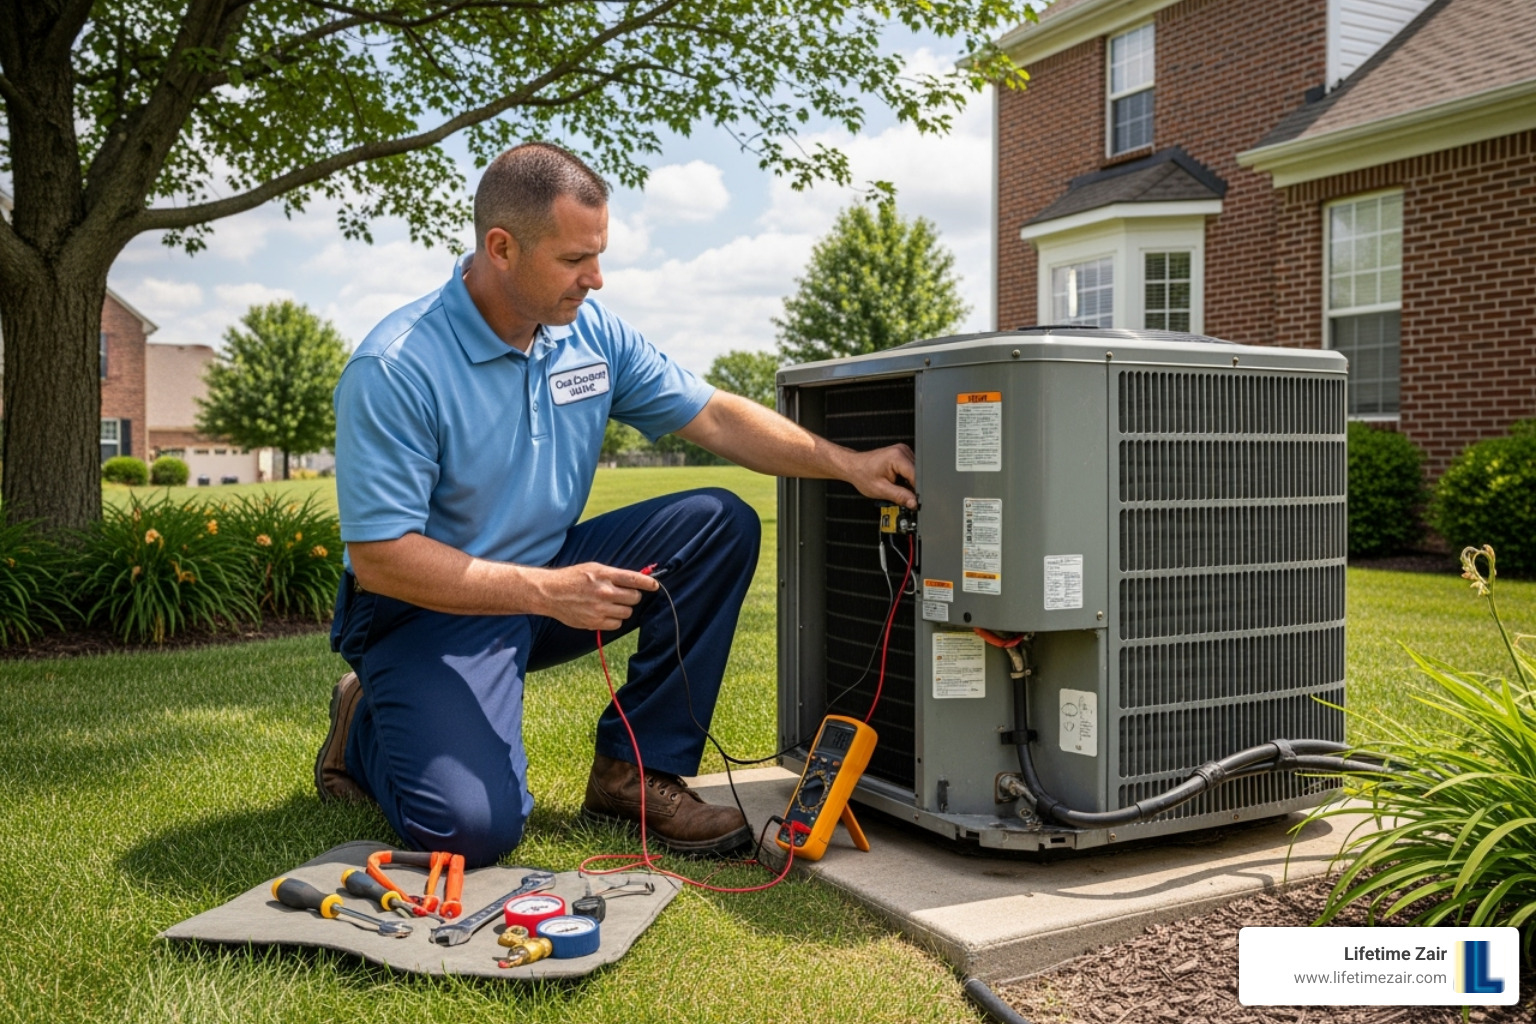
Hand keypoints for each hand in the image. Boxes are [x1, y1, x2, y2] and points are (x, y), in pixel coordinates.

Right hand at [535, 562, 657, 630]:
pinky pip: (617, 624)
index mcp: (604, 575)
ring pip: (627, 612)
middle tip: (626, 594)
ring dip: (624, 608)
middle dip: (633, 596)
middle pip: (634, 597)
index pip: (635, 580)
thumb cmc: (572, 578)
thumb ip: (614, 574)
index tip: (654, 585)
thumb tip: (636, 579)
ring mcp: (599, 609)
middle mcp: (604, 592)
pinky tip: (606, 613)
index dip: (649, 583)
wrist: (550, 593)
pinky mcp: (594, 622)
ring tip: (613, 603)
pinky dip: (615, 620)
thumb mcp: (593, 568)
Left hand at [844, 443, 916, 508]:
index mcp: (897, 457)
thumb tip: (914, 502)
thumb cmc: (862, 474)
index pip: (917, 476)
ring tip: (894, 483)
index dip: (916, 490)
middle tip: (899, 492)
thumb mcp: (881, 490)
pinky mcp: (902, 455)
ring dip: (908, 482)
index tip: (913, 500)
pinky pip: (911, 469)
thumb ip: (900, 496)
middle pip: (917, 474)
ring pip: (916, 472)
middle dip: (911, 486)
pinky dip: (906, 477)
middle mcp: (902, 451)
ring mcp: (903, 451)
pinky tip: (896, 479)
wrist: (853, 467)